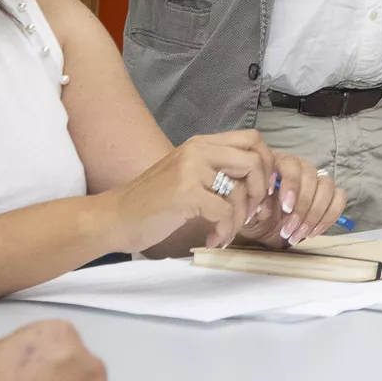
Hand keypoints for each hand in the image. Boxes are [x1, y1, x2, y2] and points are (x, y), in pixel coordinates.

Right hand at [104, 130, 280, 250]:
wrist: (114, 218)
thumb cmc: (153, 204)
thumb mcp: (188, 177)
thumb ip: (219, 173)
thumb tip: (261, 183)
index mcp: (201, 144)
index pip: (253, 139)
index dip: (267, 166)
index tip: (261, 192)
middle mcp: (198, 149)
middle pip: (255, 160)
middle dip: (261, 192)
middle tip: (251, 215)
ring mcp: (191, 169)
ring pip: (242, 191)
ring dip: (239, 220)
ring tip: (224, 234)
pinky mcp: (184, 192)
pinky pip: (225, 212)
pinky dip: (224, 231)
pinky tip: (212, 240)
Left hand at [245, 156, 347, 247]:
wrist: (264, 229)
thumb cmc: (255, 214)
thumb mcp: (249, 210)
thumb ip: (256, 204)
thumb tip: (264, 205)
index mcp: (278, 164)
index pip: (292, 166)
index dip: (292, 186)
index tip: (286, 208)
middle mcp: (301, 168)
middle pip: (312, 177)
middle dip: (302, 207)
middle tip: (288, 230)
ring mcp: (317, 180)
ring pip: (328, 188)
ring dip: (314, 215)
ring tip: (297, 235)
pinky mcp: (329, 196)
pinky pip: (339, 200)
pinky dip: (328, 218)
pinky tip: (312, 233)